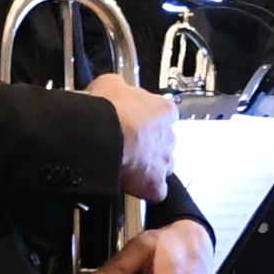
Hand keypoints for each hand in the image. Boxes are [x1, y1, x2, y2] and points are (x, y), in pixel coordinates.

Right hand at [89, 72, 176, 201]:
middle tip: (128, 145)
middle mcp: (169, 135)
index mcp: (163, 110)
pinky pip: (156, 190)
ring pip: (162, 165)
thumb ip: (119, 86)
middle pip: (163, 141)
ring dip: (148, 166)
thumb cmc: (109, 111)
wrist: (104, 136)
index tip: (134, 121)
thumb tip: (111, 86)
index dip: (147, 119)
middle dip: (148, 144)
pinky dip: (146, 190)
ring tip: (128, 165)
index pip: (163, 115)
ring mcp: (165, 160)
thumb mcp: (111, 83)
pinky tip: (133, 186)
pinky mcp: (155, 182)